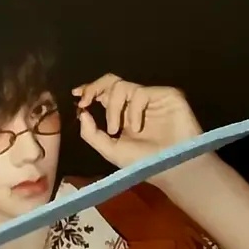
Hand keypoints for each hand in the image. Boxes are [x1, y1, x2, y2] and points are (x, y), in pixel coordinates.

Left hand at [72, 73, 203, 174]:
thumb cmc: (143, 161)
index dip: (90, 89)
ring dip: (113, 109)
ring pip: (121, 86)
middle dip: (94, 88)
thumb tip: (81, 112)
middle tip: (86, 101)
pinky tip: (137, 127)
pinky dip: (132, 111)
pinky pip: (139, 93)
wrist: (172, 168)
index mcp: (121, 112)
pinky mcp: (167, 94)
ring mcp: (151, 97)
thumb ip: (91, 133)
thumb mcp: (110, 150)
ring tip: (116, 130)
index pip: (103, 92)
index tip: (76, 94)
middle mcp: (135, 102)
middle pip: (111, 81)